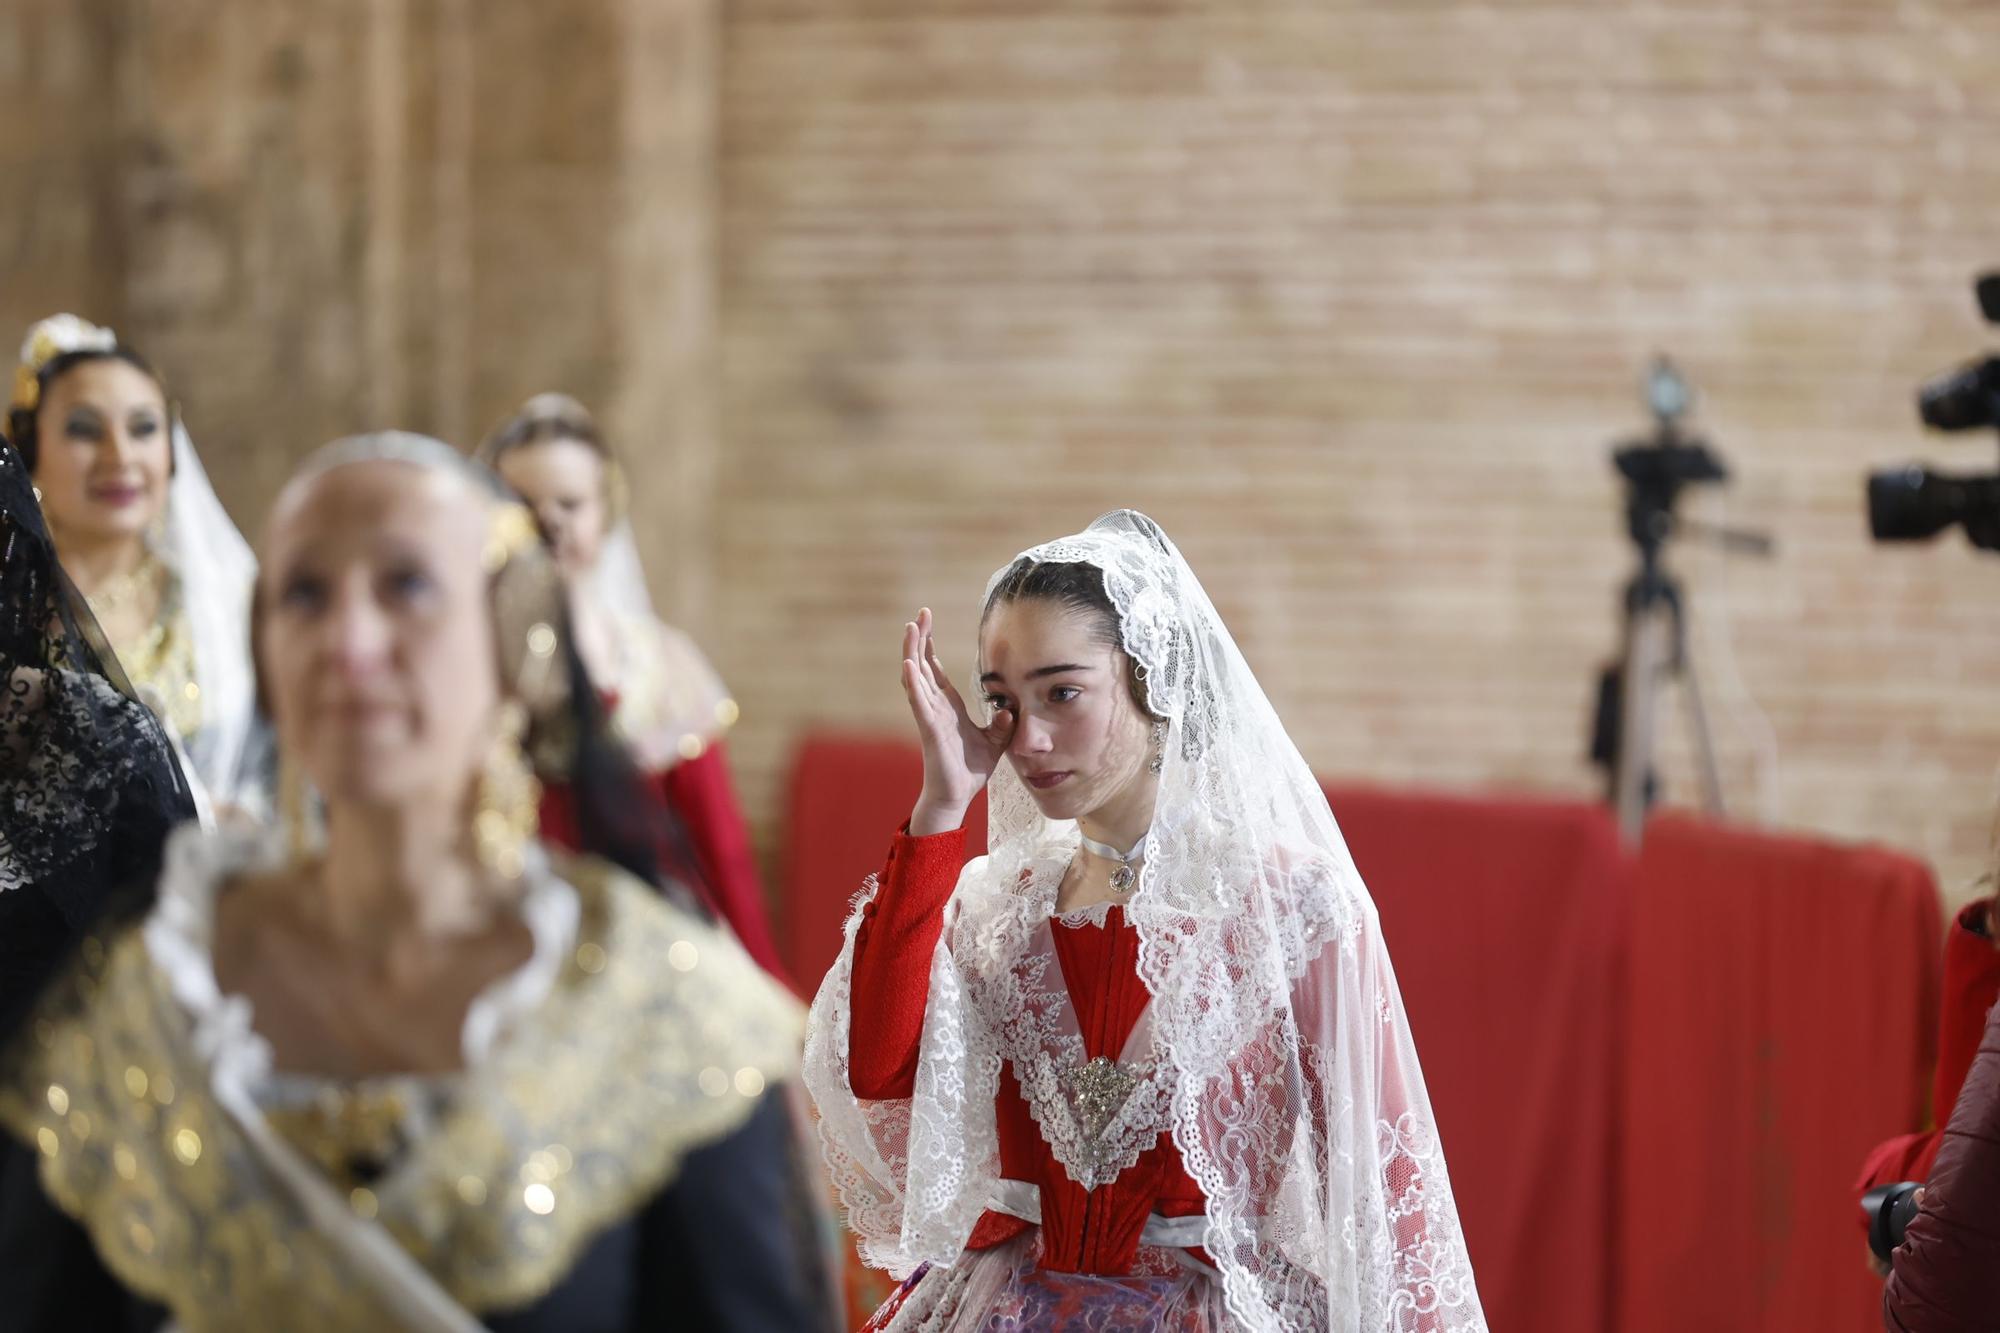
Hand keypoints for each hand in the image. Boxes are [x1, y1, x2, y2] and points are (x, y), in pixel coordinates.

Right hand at [902, 608, 1011, 834]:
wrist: (956, 796)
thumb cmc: (969, 770)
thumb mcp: (994, 742)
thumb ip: (1002, 723)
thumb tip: (1009, 707)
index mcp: (947, 707)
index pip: (934, 671)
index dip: (929, 647)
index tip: (926, 624)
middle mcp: (935, 707)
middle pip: (922, 665)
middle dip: (920, 639)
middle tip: (921, 613)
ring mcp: (929, 716)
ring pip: (916, 677)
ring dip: (912, 652)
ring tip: (910, 628)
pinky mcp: (929, 729)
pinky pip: (919, 702)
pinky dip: (913, 682)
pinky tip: (908, 664)